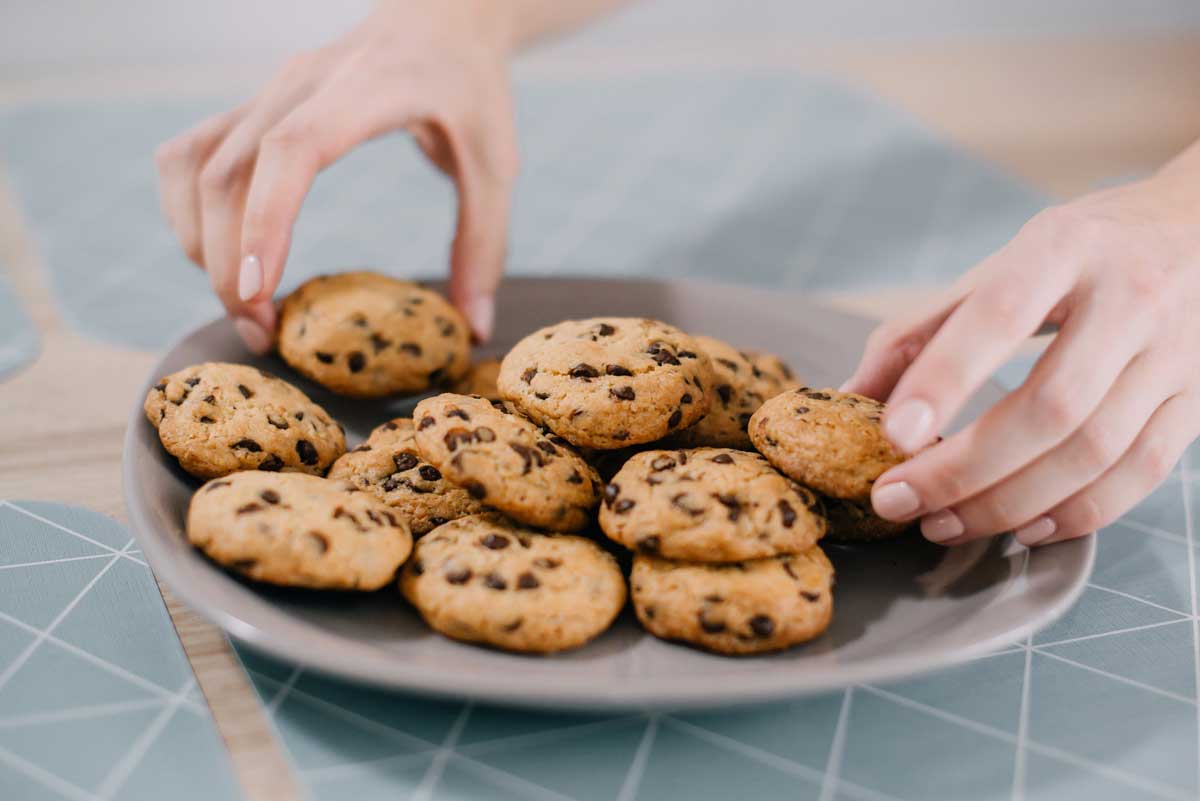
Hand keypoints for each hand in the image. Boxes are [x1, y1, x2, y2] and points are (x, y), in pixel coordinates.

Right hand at [154, 0, 518, 349]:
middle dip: (228, 262)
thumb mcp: (498, 163)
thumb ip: (485, 243)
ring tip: (243, 307)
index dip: (267, 220)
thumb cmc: (470, 89)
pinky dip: (188, 212)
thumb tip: (475, 328)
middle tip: (261, 334)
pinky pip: (190, 155)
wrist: (441, 18)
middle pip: (228, 171)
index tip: (259, 290)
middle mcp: (301, 82)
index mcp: (368, 88)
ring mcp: (268, 90)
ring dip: (200, 243)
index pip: (294, 148)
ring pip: (196, 166)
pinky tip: (218, 255)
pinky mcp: (252, 105)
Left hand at [843, 158, 1199, 547]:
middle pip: (1049, 407)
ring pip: (1093, 452)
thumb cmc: (1086, 248)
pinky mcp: (1198, 398)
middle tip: (898, 499)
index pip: (1001, 316)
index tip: (891, 434)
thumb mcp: (1005, 260)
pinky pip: (1141, 473)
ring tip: (942, 523)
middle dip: (964, 469)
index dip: (944, 379)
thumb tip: (852, 394)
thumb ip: (927, 325)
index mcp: (1065, 248)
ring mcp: (1175, 353)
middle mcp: (1131, 297)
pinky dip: (1077, 514)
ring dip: (1008, 503)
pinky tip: (1021, 527)